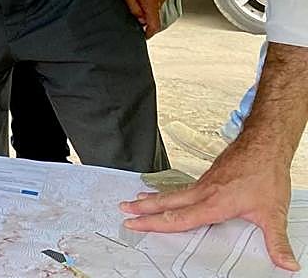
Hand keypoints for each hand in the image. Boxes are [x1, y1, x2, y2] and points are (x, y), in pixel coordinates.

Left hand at [118, 0, 165, 37]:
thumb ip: (134, 8)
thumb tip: (140, 20)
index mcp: (152, 1)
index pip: (155, 25)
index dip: (149, 33)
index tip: (143, 35)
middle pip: (161, 19)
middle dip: (151, 25)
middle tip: (140, 26)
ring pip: (162, 10)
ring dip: (153, 15)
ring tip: (142, 15)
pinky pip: (162, 1)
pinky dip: (155, 6)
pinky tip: (146, 3)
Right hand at [121, 135, 297, 270]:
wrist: (263, 146)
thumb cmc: (265, 174)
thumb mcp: (273, 213)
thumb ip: (277, 242)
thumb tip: (287, 263)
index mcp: (214, 204)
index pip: (178, 218)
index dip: (154, 224)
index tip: (136, 224)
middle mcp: (204, 193)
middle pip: (166, 203)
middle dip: (143, 209)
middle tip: (124, 211)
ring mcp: (204, 183)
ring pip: (172, 194)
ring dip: (152, 199)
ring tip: (135, 201)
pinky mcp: (208, 177)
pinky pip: (182, 188)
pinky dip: (169, 192)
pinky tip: (169, 194)